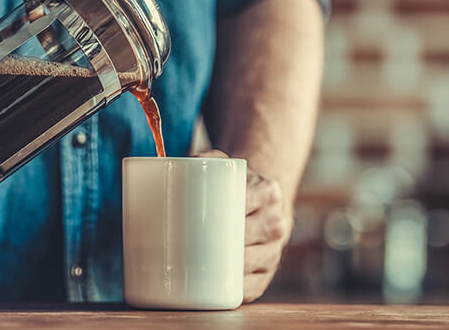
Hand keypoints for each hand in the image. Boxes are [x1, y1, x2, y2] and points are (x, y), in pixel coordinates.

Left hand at [195, 150, 291, 301]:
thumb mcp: (219, 163)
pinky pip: (252, 287)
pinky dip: (234, 290)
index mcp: (267, 192)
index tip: (197, 218)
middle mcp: (276, 222)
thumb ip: (200, 159)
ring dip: (224, 268)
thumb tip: (171, 167)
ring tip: (194, 264)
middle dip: (217, 243)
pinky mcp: (267, 274)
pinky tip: (216, 289)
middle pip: (245, 237)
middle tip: (183, 244)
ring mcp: (274, 250)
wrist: (255, 202)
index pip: (244, 204)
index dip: (222, 214)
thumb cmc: (228, 183)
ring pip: (248, 263)